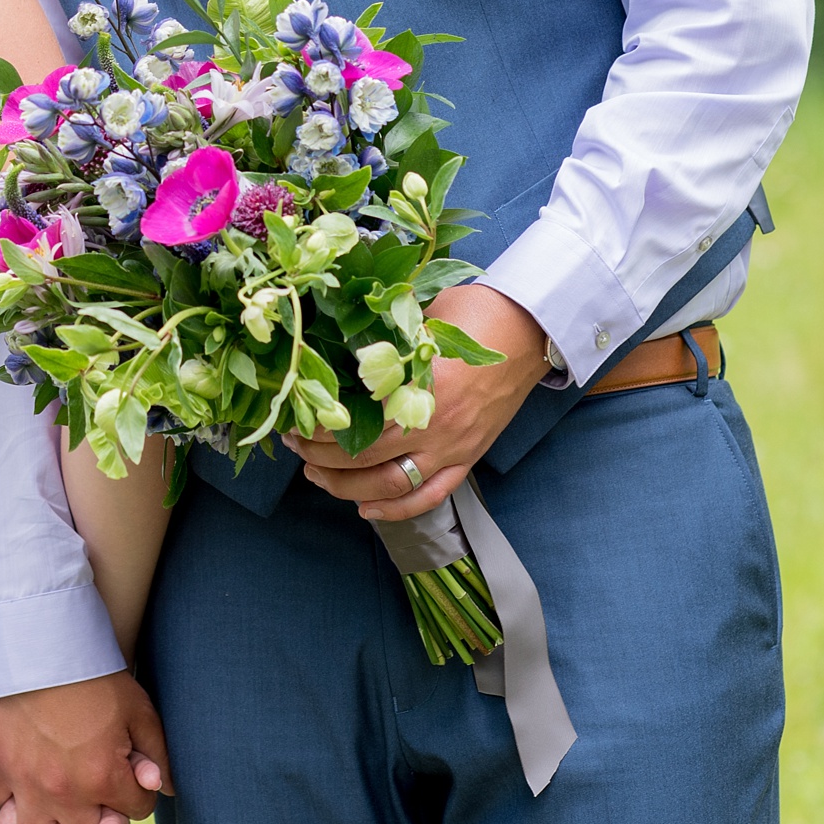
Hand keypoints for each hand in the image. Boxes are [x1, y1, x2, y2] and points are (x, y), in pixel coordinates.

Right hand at [0, 673, 171, 823]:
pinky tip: (3, 813)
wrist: (46, 643)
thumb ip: (156, 755)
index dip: (140, 797)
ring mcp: (25, 782)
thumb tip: (162, 788)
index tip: (138, 782)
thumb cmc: (98, 676)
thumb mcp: (140, 711)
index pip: (132, 812)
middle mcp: (62, 794)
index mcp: (103, 782)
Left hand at [288, 283, 547, 522]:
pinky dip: (395, 509)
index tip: (295, 420)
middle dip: (322, 458)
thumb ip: (384, 345)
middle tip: (296, 447)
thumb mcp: (419, 320)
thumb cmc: (474, 314)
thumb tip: (337, 354)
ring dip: (347, 488)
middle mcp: (436, 426)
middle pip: (366, 460)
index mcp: (420, 387)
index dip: (320, 428)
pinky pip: (430, 496)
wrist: (529, 329)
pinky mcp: (468, 458)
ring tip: (317, 477)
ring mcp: (454, 447)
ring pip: (392, 486)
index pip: (357, 423)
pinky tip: (365, 508)